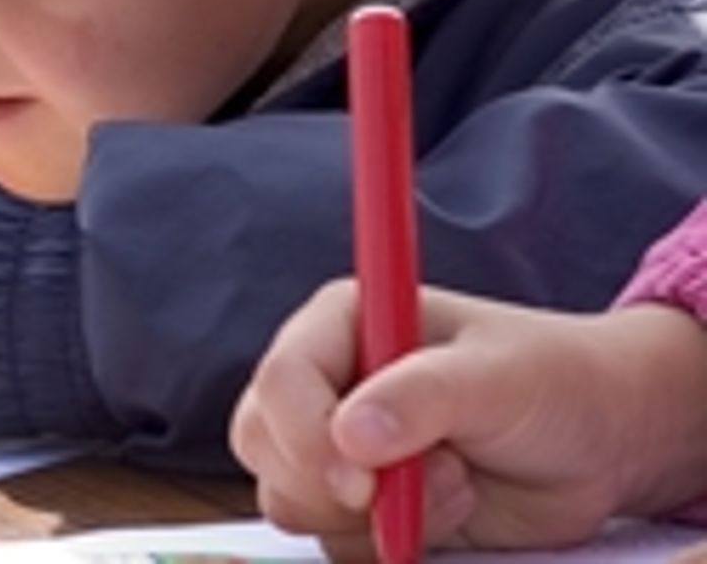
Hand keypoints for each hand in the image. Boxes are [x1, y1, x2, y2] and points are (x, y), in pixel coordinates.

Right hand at [232, 278, 706, 556]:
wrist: (605, 441)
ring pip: (289, 499)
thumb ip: (421, 398)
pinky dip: (388, 541)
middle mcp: (327, 383)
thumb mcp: (497, 377)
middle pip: (262, 443)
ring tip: (450, 485)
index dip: (304, 434)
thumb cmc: (553, 382)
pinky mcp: (365, 505)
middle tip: (389, 495)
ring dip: (370, 514)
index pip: (281, 379)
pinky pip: (334, 540)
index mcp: (342, 325)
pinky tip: (449, 509)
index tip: (357, 481)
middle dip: (324, 483)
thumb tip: (350, 437)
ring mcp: (340, 448)